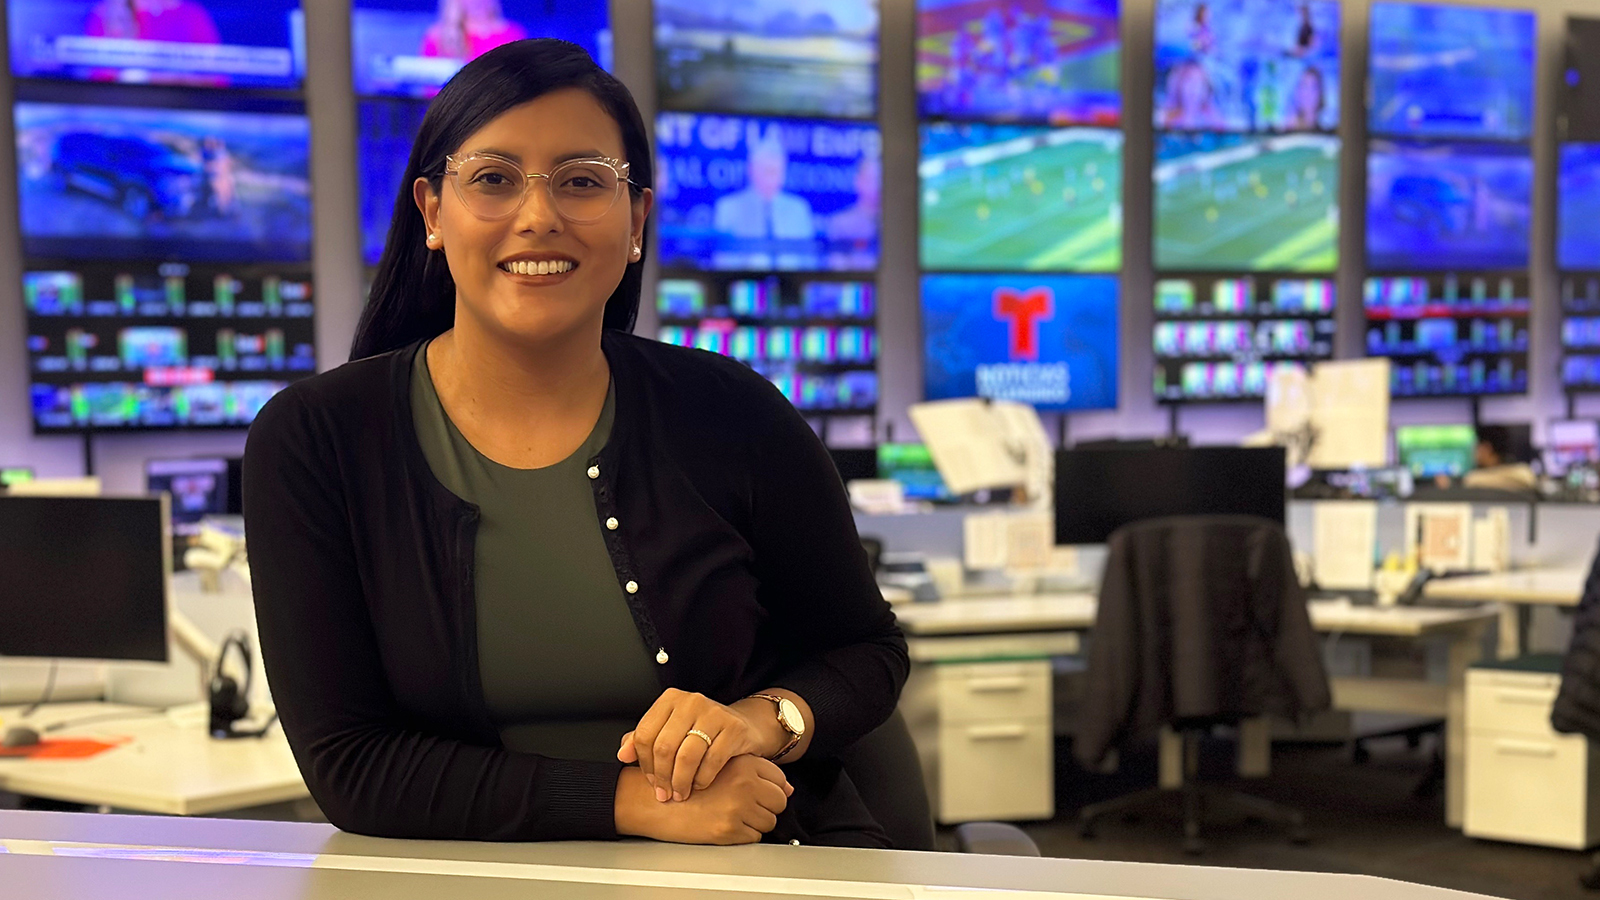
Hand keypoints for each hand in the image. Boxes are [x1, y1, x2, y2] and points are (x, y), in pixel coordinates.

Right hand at [614, 755, 791, 844]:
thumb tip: (788, 787)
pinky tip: (724, 824)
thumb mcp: (720, 764)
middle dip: (766, 806)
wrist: (652, 799)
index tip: (760, 791)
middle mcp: (744, 784)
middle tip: (745, 805)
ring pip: (769, 821)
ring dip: (754, 821)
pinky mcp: (729, 831)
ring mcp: (738, 808)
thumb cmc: (683, 779)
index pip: (779, 778)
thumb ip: (755, 769)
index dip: (770, 787)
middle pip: (780, 800)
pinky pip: (753, 838)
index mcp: (743, 763)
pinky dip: (742, 835)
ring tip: (731, 814)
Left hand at [618, 688, 785, 802]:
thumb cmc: (702, 731)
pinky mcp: (734, 728)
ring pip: (686, 756)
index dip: (644, 764)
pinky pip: (712, 761)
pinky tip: (699, 785)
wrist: (743, 726)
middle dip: (662, 777)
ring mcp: (714, 713)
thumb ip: (643, 740)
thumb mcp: (670, 730)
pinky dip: (702, 779)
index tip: (651, 781)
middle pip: (664, 747)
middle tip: (664, 794)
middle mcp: (691, 701)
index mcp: (670, 699)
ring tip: (680, 794)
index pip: (645, 734)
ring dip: (680, 782)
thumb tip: (622, 754)